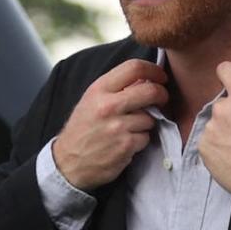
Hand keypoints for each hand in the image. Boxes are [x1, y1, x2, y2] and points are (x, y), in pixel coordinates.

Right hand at [52, 59, 168, 191]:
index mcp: (99, 90)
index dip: (153, 70)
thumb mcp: (91, 101)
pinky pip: (146, 137)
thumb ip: (116, 88)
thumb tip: (146, 80)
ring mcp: (118, 127)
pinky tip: (126, 142)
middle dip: (162, 94)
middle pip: (150, 91)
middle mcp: (108, 106)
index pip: (133, 68)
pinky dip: (140, 140)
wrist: (68, 162)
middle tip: (161, 99)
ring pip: (151, 118)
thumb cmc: (82, 129)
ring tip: (130, 128)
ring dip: (146, 123)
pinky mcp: (125, 146)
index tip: (160, 76)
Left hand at [199, 61, 230, 204]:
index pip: (227, 70)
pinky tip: (229, 159)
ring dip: (220, 134)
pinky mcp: (202, 146)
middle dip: (228, 116)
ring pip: (213, 126)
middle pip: (220, 105)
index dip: (226, 74)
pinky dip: (214, 149)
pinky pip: (207, 142)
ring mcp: (210, 128)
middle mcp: (223, 109)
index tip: (225, 77)